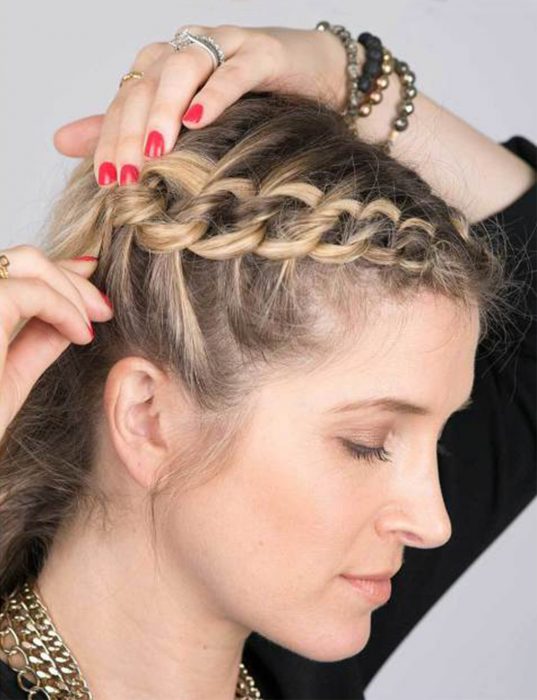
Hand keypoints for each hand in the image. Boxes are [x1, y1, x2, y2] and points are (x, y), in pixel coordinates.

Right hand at [0, 247, 113, 437]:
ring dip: (74, 290)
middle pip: (23, 259)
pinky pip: (36, 292)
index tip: (92, 291)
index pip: (14, 270)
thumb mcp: (12, 373)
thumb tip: (73, 315)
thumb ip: (38, 339)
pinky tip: (83, 335)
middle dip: (72, 279)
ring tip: (97, 322)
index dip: (57, 273)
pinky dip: (67, 309)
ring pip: (31, 263)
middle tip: (104, 309)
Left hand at [52, 25, 348, 185]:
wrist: (315, 75)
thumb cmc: (250, 103)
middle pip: (146, 84)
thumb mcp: (183, 120)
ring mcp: (225, 46)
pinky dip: (215, 92)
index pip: (124, 101)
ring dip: (166, 108)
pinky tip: (199, 119)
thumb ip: (125, 128)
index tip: (106, 183)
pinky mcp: (262, 52)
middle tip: (124, 177)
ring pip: (183, 68)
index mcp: (162, 67)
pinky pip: (233, 69)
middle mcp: (186, 50)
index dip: (110, 139)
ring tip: (157, 149)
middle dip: (131, 131)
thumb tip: (63, 142)